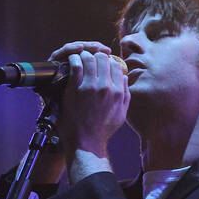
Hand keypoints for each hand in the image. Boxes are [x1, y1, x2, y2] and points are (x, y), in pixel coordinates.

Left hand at [49, 42, 129, 156]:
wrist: (86, 142)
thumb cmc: (103, 130)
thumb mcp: (122, 114)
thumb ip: (126, 94)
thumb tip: (124, 77)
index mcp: (119, 92)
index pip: (116, 65)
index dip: (108, 61)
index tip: (102, 63)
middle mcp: (107, 87)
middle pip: (103, 59)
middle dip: (96, 56)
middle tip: (90, 58)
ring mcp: (90, 87)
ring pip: (90, 58)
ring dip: (84, 55)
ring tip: (80, 57)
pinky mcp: (76, 88)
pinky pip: (76, 65)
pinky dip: (74, 59)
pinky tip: (72, 60)